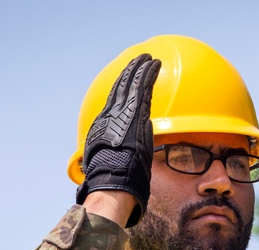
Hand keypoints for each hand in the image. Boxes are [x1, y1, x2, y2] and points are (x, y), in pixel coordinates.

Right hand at [75, 53, 160, 226]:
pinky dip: (147, 74)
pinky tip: (154, 64)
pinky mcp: (133, 112)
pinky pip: (142, 87)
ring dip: (140, 69)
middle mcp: (110, 116)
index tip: (127, 82)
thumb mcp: (115, 167)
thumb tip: (135, 156)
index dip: (120, 91)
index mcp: (104, 127)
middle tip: (139, 62)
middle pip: (121, 89)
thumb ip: (124, 156)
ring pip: (131, 84)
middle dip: (130, 74)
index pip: (113, 104)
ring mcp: (121, 113)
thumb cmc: (115, 181)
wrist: (113, 178)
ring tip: (149, 58)